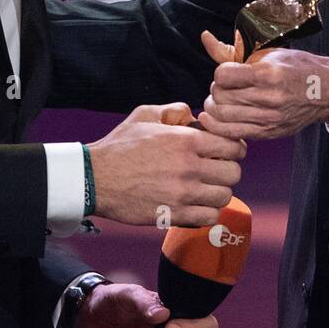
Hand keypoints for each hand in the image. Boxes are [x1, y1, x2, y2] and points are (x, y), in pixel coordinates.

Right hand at [88, 102, 244, 226]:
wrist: (94, 178)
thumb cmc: (119, 146)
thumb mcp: (145, 114)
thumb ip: (175, 110)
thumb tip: (195, 115)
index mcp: (186, 140)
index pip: (234, 146)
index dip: (233, 148)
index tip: (224, 151)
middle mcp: (189, 167)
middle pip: (233, 172)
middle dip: (227, 169)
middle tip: (214, 169)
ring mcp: (183, 194)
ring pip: (224, 196)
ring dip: (218, 191)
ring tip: (205, 188)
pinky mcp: (174, 215)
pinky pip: (209, 217)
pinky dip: (207, 211)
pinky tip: (196, 204)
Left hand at [198, 31, 328, 139]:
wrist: (326, 91)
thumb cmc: (297, 68)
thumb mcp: (267, 53)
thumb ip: (232, 52)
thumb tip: (205, 37)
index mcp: (268, 74)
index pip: (223, 76)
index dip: (221, 73)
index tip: (227, 72)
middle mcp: (268, 98)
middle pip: (220, 97)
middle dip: (216, 90)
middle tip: (224, 87)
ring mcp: (268, 118)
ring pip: (222, 116)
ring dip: (215, 107)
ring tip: (222, 101)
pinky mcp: (268, 132)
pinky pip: (232, 133)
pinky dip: (219, 125)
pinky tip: (220, 117)